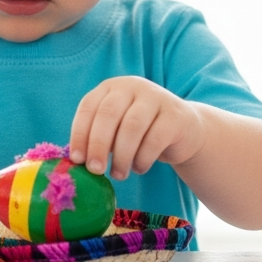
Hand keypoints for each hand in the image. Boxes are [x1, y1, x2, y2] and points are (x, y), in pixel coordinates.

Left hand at [69, 76, 201, 179]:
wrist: (184, 131)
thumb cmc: (140, 134)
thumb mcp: (116, 130)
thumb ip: (97, 139)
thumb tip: (77, 162)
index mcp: (111, 88)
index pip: (89, 107)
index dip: (80, 133)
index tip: (76, 159)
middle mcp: (132, 87)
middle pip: (109, 114)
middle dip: (98, 145)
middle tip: (95, 170)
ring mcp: (156, 98)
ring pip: (132, 127)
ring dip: (122, 156)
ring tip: (119, 174)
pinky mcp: (175, 115)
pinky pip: (155, 139)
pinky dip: (143, 159)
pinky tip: (139, 168)